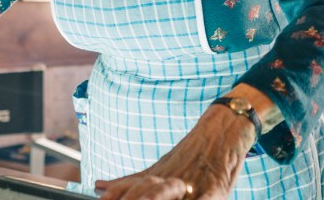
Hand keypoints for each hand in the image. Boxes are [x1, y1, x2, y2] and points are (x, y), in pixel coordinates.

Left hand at [94, 105, 253, 198]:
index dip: (116, 191)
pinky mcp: (215, 188)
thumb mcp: (162, 165)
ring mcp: (192, 182)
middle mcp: (171, 177)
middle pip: (145, 189)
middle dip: (129, 197)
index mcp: (158, 173)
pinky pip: (206, 197)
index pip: (132, 185)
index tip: (100, 195)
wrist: (224, 130)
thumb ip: (134, 179)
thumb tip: (100, 186)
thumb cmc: (192, 152)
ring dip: (153, 197)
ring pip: (169, 190)